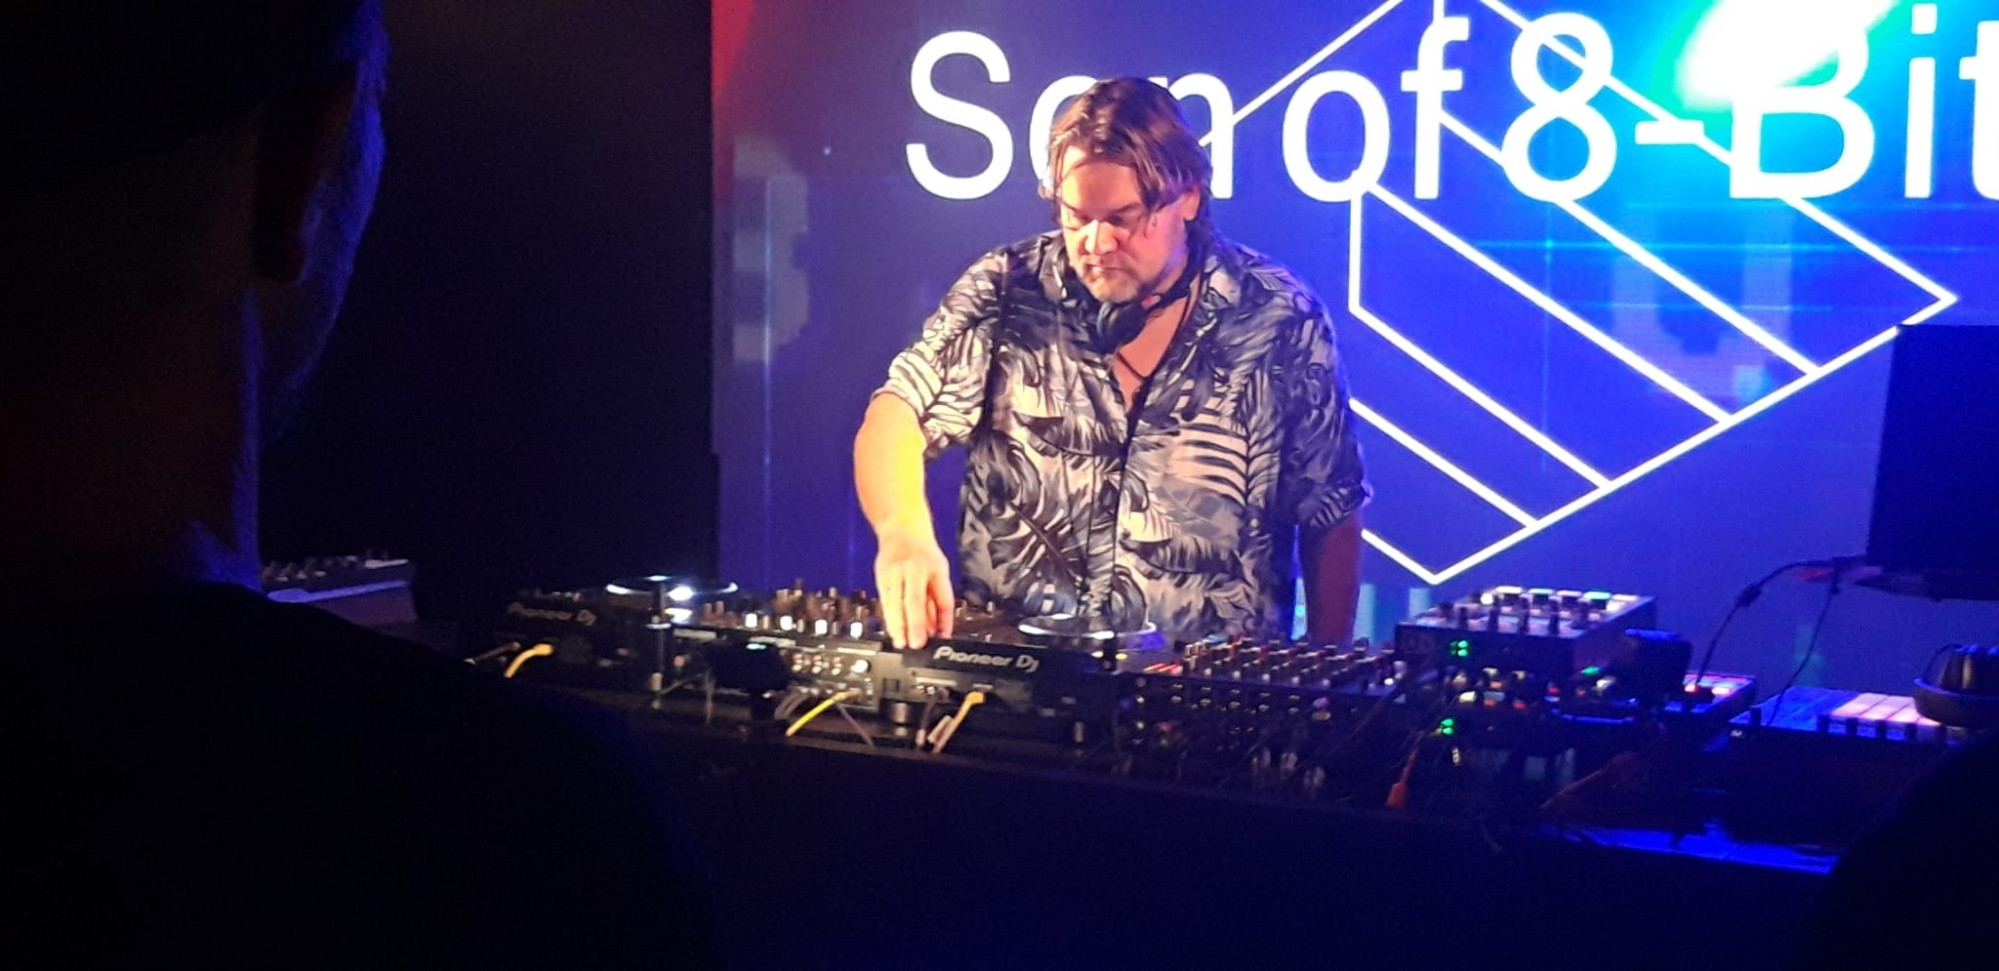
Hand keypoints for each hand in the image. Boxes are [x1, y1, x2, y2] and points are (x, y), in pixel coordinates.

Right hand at [872, 520, 954, 649]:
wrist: (901, 530)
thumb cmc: (924, 555)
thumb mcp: (939, 573)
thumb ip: (938, 600)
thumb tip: (937, 629)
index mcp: (935, 568)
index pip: (941, 597)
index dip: (942, 619)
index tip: (940, 637)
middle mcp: (913, 569)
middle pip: (914, 600)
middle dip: (914, 624)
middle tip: (915, 644)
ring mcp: (895, 571)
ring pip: (895, 602)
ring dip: (898, 624)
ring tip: (900, 641)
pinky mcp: (881, 575)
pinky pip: (885, 600)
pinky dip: (889, 616)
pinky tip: (892, 629)